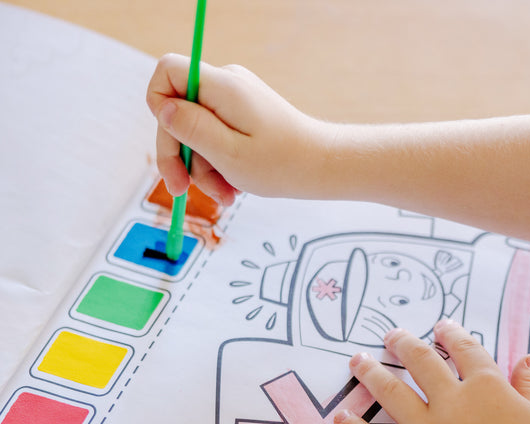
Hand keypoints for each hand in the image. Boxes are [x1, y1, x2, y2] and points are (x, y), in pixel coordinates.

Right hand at [146, 54, 328, 204]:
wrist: (321, 167)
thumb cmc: (281, 164)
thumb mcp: (229, 154)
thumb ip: (192, 129)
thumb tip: (163, 108)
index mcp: (223, 87)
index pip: (167, 71)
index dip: (158, 106)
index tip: (172, 145)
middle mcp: (227, 85)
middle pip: (178, 110)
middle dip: (181, 155)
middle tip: (185, 192)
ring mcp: (234, 100)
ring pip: (196, 131)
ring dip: (203, 169)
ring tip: (225, 196)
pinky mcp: (242, 116)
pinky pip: (215, 138)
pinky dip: (218, 165)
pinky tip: (232, 187)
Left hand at [334, 320, 529, 423]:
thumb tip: (529, 358)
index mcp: (487, 387)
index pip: (466, 350)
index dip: (452, 334)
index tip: (441, 326)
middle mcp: (452, 402)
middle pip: (421, 362)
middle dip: (403, 343)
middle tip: (391, 334)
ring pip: (392, 393)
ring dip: (371, 373)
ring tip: (356, 360)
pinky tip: (340, 418)